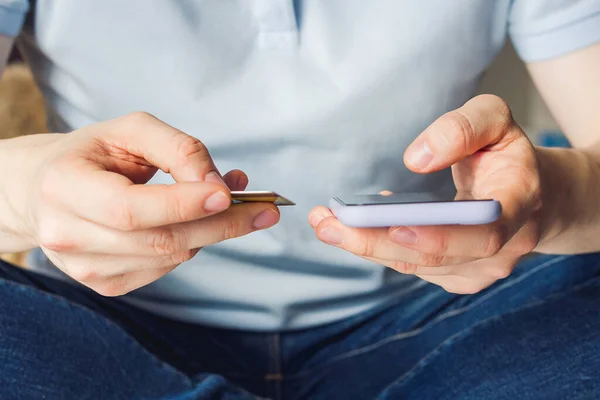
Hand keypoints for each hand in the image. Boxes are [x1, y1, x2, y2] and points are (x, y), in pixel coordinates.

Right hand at [7, 112, 279, 295]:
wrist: (47, 190)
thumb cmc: (94, 154)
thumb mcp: (131, 131)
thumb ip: (178, 149)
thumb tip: (218, 185)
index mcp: (65, 187)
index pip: (130, 208)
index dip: (182, 204)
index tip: (229, 194)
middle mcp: (67, 235)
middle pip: (158, 240)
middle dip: (220, 225)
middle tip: (266, 210)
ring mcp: (85, 267)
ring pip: (168, 257)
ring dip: (211, 233)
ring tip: (235, 205)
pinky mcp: (104, 284)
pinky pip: (163, 268)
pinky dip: (190, 245)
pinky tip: (196, 223)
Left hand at [309, 95, 541, 293]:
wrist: (531, 193)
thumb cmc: (506, 154)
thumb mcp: (495, 119)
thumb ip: (462, 128)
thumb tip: (416, 159)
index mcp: (518, 204)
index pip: (485, 233)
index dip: (440, 237)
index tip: (395, 226)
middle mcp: (504, 247)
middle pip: (437, 259)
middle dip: (377, 244)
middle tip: (328, 225)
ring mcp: (481, 267)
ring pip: (417, 266)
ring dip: (367, 247)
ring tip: (325, 222)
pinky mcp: (458, 275)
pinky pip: (414, 265)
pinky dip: (380, 246)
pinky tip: (356, 225)